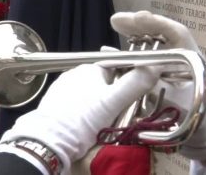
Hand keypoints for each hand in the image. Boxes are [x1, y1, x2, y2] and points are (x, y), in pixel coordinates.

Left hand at [0, 64, 159, 168]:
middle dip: (114, 97)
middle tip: (117, 114)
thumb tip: (154, 67)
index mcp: (89, 68)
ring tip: (100, 122)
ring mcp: (63, 88)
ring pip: (91, 95)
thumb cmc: (81, 119)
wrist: (50, 139)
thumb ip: (135, 84)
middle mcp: (74, 74)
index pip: (116, 67)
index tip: (133, 96)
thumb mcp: (113, 101)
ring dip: (99, 107)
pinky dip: (85, 113)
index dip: (128, 80)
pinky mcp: (56, 103)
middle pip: (104, 82)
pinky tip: (87, 124)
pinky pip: (78, 105)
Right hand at [112, 12, 205, 164]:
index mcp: (190, 60)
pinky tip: (114, 49)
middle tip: (116, 21)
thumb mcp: (168, 100)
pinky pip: (145, 56)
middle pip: (161, 33)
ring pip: (152, 42)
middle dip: (138, 25)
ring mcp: (170, 63)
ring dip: (134, 33)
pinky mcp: (160, 71)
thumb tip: (120, 66)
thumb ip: (144, 81)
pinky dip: (130, 51)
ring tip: (117, 25)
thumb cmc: (192, 118)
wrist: (203, 135)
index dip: (155, 23)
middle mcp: (181, 57)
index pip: (175, 33)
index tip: (135, 18)